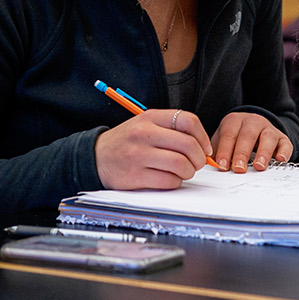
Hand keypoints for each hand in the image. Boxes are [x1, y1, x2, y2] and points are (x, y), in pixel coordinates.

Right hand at [94, 107, 212, 189]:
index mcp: (150, 118)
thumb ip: (171, 129)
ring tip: (184, 172)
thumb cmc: (127, 141)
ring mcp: (138, 155)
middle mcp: (144, 134)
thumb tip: (203, 145)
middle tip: (197, 163)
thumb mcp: (145, 124)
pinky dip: (175, 182)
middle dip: (199, 158)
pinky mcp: (134, 176)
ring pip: (181, 164)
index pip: (188, 121)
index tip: (205, 148)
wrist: (93, 157)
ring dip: (188, 172)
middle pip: (188, 145)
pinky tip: (170, 179)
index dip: (203, 136)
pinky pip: (168, 181)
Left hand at [212, 111, 291, 172]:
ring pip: (268, 137)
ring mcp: (269, 128)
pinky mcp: (282, 137)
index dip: (225, 150)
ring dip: (263, 152)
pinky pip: (285, 143)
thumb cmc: (234, 139)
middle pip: (248, 135)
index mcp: (234, 121)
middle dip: (242, 153)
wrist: (254, 129)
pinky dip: (284, 151)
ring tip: (258, 166)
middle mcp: (253, 121)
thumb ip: (216, 153)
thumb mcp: (222, 141)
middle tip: (238, 168)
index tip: (222, 166)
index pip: (229, 135)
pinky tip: (279, 159)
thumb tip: (209, 167)